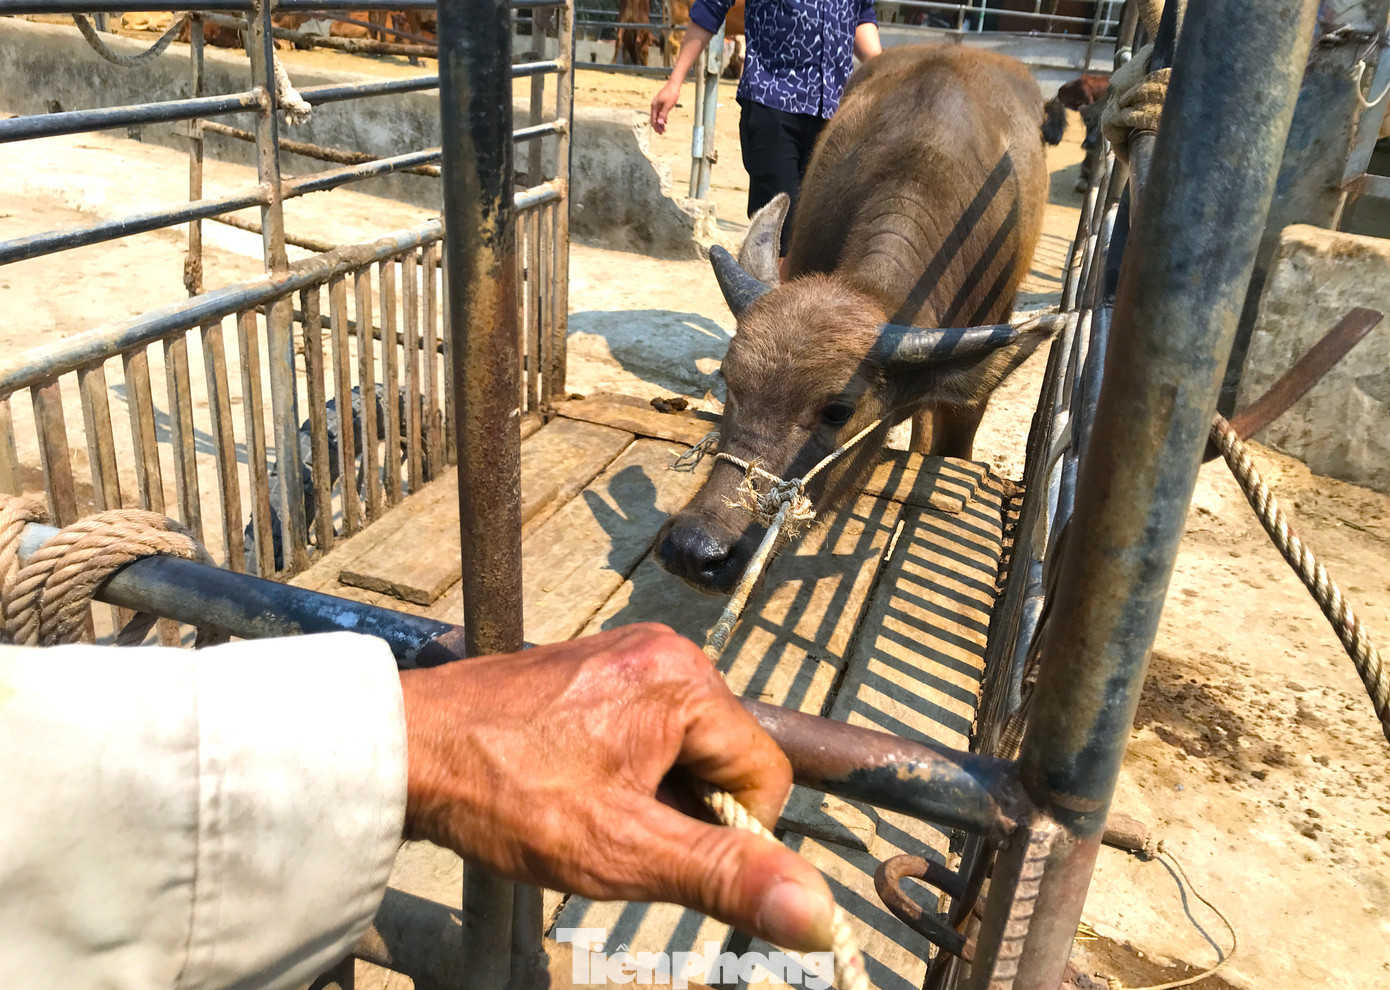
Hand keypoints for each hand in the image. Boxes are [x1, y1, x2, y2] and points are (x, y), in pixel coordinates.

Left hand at [399, 623, 835, 951]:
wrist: (402, 750)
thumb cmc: (506, 794)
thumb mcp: (623, 849)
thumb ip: (725, 876)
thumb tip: (817, 912)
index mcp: (685, 681)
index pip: (763, 777)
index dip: (728, 835)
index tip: (662, 851)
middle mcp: (664, 652)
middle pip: (723, 759)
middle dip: (684, 812)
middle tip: (615, 833)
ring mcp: (625, 655)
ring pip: (683, 751)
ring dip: (652, 796)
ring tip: (587, 811)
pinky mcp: (594, 669)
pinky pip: (645, 730)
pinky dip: (625, 772)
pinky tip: (574, 789)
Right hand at [651, 81, 680, 133]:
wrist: (674, 85)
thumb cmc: (671, 94)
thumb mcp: (668, 105)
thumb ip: (663, 114)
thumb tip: (659, 123)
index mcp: (654, 106)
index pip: (653, 119)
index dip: (656, 126)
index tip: (660, 132)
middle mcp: (654, 105)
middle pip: (655, 118)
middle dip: (658, 126)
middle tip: (662, 133)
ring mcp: (658, 104)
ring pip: (658, 116)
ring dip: (661, 123)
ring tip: (664, 129)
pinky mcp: (662, 103)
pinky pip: (660, 112)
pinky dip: (663, 117)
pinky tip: (666, 121)